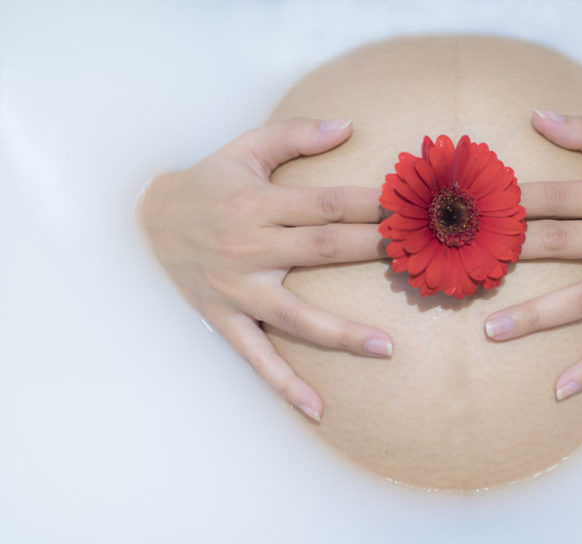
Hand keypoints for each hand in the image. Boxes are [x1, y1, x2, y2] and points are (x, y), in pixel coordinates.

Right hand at [138, 118, 391, 421]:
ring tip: (387, 347)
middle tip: (421, 260)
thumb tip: (348, 125)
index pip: (327, 204)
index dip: (372, 205)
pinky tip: (317, 407)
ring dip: (343, 333)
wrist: (148, 220)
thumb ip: (296, 135)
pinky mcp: (225, 319)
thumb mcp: (245, 148)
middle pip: (324, 251)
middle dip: (375, 252)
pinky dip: (285, 383)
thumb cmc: (208, 182)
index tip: (411, 210)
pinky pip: (257, 357)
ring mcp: (238, 290)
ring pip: (297, 316)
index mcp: (258, 204)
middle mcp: (250, 248)